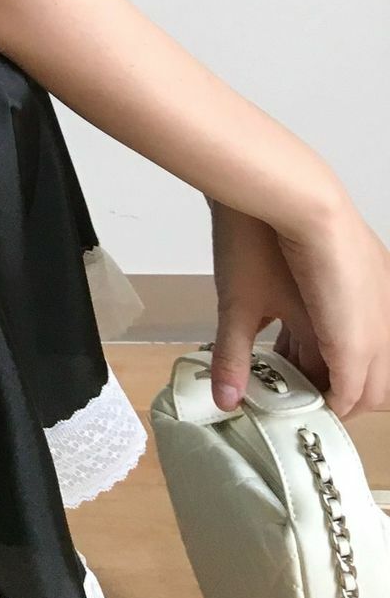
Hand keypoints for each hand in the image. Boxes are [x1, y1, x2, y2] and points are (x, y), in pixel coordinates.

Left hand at [208, 194, 389, 420]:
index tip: (299, 415)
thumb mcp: (238, 305)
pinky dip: (344, 332)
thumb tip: (224, 402)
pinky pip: (370, 318)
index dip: (329, 410)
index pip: (353, 397)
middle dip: (342, 392)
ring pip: (375, 350)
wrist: (283, 182)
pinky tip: (301, 325)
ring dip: (342, 362)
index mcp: (347, 340)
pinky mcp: (373, 268)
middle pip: (374, 382)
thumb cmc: (259, 242)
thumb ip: (235, 357)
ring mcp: (379, 294)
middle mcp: (375, 323)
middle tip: (298, 392)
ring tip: (293, 361)